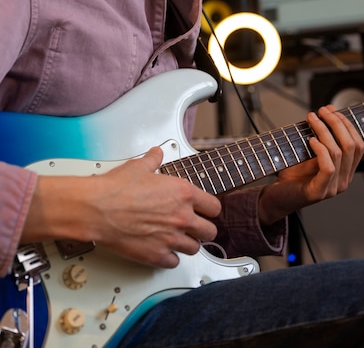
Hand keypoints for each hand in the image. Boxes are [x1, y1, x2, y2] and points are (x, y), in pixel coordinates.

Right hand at [22, 146, 221, 268]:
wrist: (97, 208)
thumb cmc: (116, 188)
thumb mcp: (139, 166)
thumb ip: (154, 160)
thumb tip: (156, 154)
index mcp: (183, 193)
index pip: (214, 207)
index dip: (210, 209)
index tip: (206, 210)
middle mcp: (181, 217)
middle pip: (209, 232)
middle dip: (203, 229)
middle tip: (195, 227)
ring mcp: (171, 238)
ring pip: (195, 249)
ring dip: (188, 244)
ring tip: (179, 239)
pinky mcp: (156, 255)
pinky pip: (174, 262)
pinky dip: (170, 258)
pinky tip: (163, 250)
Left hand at [258, 105, 363, 225]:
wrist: (276, 196)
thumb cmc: (292, 173)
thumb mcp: (309, 149)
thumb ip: (321, 133)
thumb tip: (330, 109)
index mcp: (345, 171)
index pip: (358, 145)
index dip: (348, 125)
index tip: (332, 110)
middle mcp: (343, 180)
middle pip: (351, 146)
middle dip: (337, 123)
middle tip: (321, 110)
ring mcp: (333, 188)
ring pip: (339, 153)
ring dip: (324, 131)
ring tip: (311, 119)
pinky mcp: (319, 193)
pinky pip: (328, 168)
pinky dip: (321, 150)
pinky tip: (310, 140)